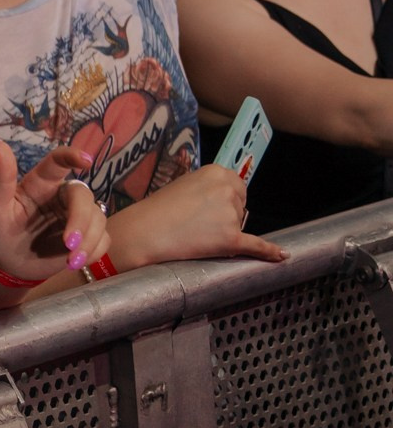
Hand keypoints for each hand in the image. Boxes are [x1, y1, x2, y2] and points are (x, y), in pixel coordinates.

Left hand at [0, 142, 109, 282]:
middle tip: (69, 244)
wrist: (7, 266)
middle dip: (81, 220)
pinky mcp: (86, 237)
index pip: (59, 161)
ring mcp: (75, 216)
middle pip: (83, 195)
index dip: (73, 155)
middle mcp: (61, 195)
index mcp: (40, 183)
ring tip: (70, 261)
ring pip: (98, 217)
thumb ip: (2, 179)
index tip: (87, 160)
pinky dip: (94, 251)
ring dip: (88, 240)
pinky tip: (76, 263)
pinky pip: (103, 238)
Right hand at [111, 167, 286, 268]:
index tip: (213, 207)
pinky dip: (268, 252)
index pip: (237, 185)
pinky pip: (256, 246)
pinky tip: (281, 255)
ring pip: (240, 225)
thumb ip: (208, 186)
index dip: (227, 199)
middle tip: (203, 223)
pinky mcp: (231, 238)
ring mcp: (230, 214)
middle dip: (229, 215)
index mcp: (216, 172)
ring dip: (227, 232)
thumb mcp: (184, 184)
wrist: (146, 232)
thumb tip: (227, 195)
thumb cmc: (159, 209)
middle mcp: (227, 189)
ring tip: (199, 235)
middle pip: (241, 205)